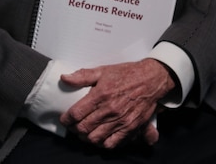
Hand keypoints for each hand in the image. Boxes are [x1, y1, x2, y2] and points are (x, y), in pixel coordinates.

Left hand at [59, 58, 175, 148]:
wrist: (151, 79)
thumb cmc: (127, 74)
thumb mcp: (103, 70)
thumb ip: (82, 76)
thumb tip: (65, 78)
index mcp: (100, 95)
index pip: (75, 114)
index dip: (66, 119)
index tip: (64, 119)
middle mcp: (109, 110)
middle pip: (83, 128)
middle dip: (75, 129)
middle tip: (74, 126)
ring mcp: (120, 120)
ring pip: (95, 138)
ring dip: (86, 137)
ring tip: (85, 132)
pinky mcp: (129, 128)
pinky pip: (111, 143)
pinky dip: (103, 143)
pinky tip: (100, 137)